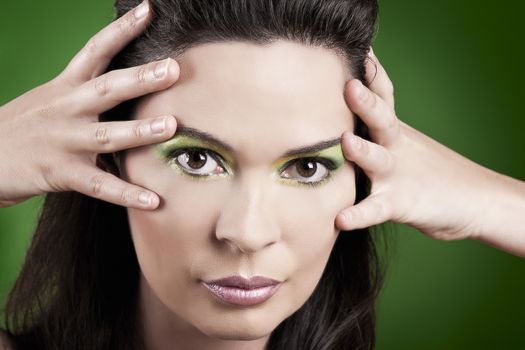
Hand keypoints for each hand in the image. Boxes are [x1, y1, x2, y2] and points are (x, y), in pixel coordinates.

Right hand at [0, 0, 178, 209]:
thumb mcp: (53, 97)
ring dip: (139, 131)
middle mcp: (67, 109)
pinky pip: (99, 186)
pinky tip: (153, 199)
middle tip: (172, 69)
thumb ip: (88, 89)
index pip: (95, 50)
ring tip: (171, 126)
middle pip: (106, 89)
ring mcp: (64, 141)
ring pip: (106, 136)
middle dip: (140, 78)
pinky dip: (126, 193)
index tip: (148, 10)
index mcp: (66, 86)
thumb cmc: (28, 126)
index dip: (121, 29)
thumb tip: (132, 79)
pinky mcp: (61, 173)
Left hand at [335, 49, 499, 240]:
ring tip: (346, 142)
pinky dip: (359, 214)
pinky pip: (375, 209)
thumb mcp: (403, 140)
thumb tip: (345, 105)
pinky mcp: (399, 203)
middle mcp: (395, 146)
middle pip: (382, 119)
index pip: (383, 96)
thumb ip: (374, 125)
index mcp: (394, 130)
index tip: (358, 53)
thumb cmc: (427, 168)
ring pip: (377, 160)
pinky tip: (342, 219)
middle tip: (350, 85)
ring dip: (362, 151)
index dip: (372, 75)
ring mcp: (397, 174)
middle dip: (367, 102)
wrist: (473, 200)